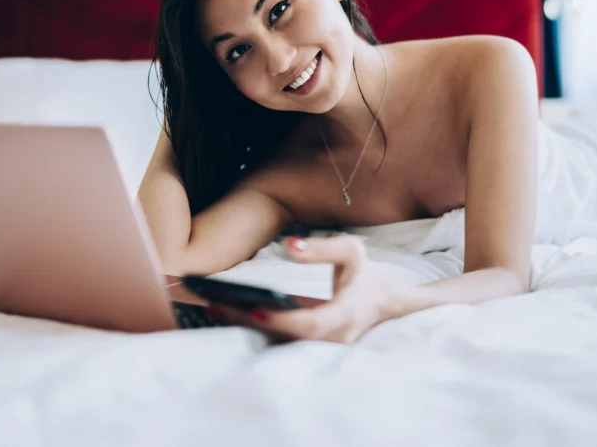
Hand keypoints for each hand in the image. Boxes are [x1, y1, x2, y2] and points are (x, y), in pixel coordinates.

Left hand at [208, 234, 399, 343]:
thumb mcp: (352, 252)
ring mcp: (321, 348)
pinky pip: (280, 341)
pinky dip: (254, 329)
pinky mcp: (310, 347)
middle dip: (250, 323)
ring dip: (247, 327)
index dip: (281, 320)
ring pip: (281, 342)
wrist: (383, 303)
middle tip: (216, 306)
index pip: (309, 325)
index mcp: (344, 315)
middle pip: (286, 337)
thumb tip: (290, 247)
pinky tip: (227, 314)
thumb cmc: (363, 274)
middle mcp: (332, 337)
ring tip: (213, 307)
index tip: (252, 308)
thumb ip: (322, 249)